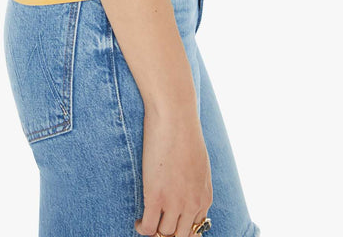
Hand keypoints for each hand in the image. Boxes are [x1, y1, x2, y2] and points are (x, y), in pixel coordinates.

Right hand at [134, 101, 212, 235]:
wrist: (175, 117)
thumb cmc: (185, 133)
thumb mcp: (199, 164)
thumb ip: (195, 183)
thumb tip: (186, 191)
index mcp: (204, 197)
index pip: (196, 229)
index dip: (182, 229)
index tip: (171, 224)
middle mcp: (192, 204)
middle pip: (181, 235)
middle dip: (169, 233)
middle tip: (157, 225)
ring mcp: (174, 202)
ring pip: (164, 234)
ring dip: (154, 231)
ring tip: (146, 222)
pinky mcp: (156, 196)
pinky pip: (148, 227)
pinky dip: (142, 228)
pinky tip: (138, 221)